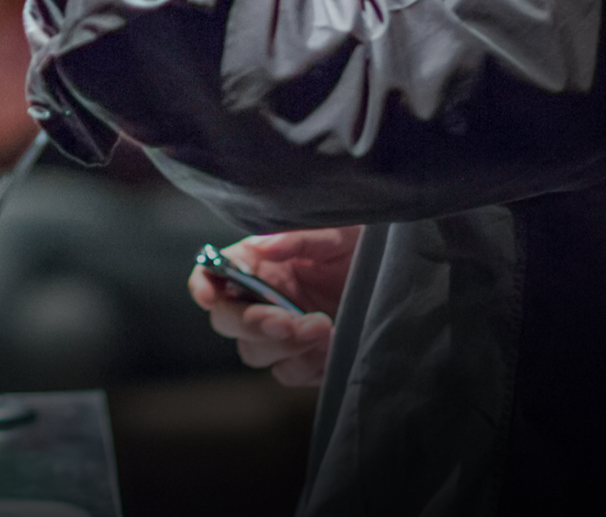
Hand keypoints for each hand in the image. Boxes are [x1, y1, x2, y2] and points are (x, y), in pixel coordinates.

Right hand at [188, 227, 362, 388]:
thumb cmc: (362, 246)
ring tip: (323, 326)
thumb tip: (262, 246)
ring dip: (284, 345)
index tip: (208, 297)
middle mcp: (262, 298)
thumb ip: (297, 239)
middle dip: (252, 323)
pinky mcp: (306, 360)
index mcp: (259, 263)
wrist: (403, 278)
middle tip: (287, 320)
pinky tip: (333, 342)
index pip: (212, 274)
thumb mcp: (336, 232)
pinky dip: (307, 363)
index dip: (202, 284)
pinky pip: (290, 373)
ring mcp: (282, 333)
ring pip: (255, 353)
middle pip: (227, 321)